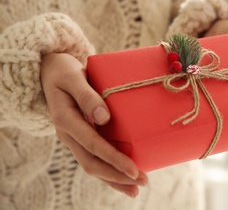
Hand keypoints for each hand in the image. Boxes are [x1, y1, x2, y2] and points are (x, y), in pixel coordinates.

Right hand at [41, 53, 147, 196]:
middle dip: (117, 175)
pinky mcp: (80, 137)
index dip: (114, 159)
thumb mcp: (74, 77)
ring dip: (113, 179)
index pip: (92, 145)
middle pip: (92, 163)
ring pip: (92, 165)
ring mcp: (73, 138)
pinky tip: (122, 177)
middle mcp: (68, 134)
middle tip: (143, 181)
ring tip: (135, 189)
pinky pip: (93, 158)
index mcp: (65, 120)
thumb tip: (104, 118)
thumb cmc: (64, 71)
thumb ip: (87, 96)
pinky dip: (107, 170)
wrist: (51, 72)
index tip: (133, 169)